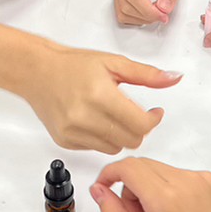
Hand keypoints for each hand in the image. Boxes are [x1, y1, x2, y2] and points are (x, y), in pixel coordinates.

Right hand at [22, 47, 181, 153]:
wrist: (36, 72)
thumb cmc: (72, 65)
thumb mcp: (113, 62)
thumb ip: (146, 75)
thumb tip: (173, 78)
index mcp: (100, 95)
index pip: (141, 125)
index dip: (153, 120)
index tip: (154, 112)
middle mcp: (85, 117)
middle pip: (131, 141)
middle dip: (139, 129)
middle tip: (135, 114)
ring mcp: (73, 132)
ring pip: (115, 148)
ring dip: (121, 135)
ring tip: (113, 116)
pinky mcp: (64, 141)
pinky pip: (96, 149)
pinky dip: (102, 138)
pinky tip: (96, 121)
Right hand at [90, 158, 210, 211]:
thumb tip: (99, 190)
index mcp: (167, 198)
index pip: (128, 167)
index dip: (109, 174)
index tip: (103, 188)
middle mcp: (189, 182)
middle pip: (144, 167)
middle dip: (130, 188)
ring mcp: (205, 180)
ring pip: (162, 170)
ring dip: (151, 189)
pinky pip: (182, 176)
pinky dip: (172, 190)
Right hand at [112, 0, 189, 25]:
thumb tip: (164, 7)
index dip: (147, 11)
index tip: (163, 15)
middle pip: (125, 4)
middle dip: (145, 16)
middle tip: (163, 15)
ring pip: (121, 9)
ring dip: (139, 18)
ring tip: (157, 13)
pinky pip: (122, 8)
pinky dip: (134, 16)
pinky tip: (147, 12)